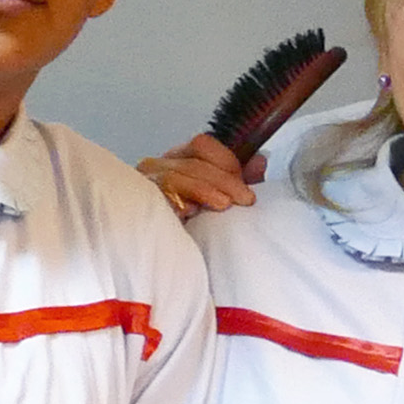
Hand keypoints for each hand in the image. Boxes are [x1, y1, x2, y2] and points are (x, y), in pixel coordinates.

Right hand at [136, 132, 262, 219]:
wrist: (165, 258)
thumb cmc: (190, 229)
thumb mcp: (220, 200)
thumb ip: (240, 180)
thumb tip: (260, 161)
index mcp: (179, 160)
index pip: (202, 145)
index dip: (227, 160)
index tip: (246, 182)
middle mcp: (160, 166)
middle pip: (194, 160)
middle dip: (225, 180)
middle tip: (245, 199)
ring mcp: (148, 182)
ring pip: (178, 175)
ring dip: (206, 189)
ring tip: (225, 205)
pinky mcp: (142, 200)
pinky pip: (162, 193)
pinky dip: (181, 199)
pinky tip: (193, 211)